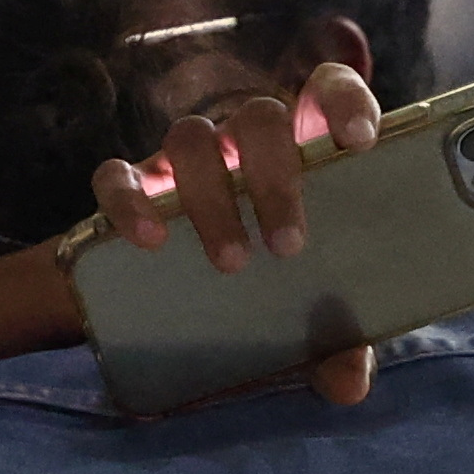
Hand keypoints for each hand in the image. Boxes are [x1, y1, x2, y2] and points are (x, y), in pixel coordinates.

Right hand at [88, 66, 386, 409]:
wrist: (179, 308)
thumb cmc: (269, 292)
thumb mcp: (309, 319)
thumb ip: (338, 344)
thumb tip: (349, 384)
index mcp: (302, 150)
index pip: (325, 90)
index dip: (341, 101)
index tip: (357, 140)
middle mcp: (242, 143)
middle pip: (259, 118)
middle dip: (276, 177)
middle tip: (288, 247)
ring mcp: (184, 162)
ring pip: (191, 138)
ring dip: (213, 196)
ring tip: (232, 262)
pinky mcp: (131, 188)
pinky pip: (115, 175)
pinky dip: (130, 201)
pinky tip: (148, 240)